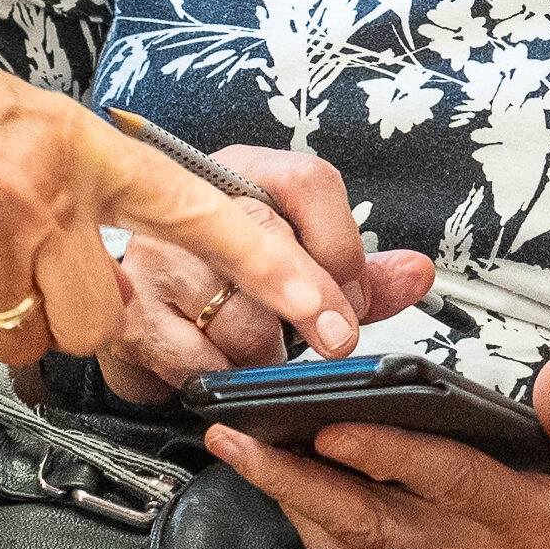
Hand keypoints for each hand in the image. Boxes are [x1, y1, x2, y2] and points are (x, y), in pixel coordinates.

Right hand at [0, 0, 357, 368]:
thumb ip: (85, 193)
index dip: (284, 275)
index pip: (211, 215)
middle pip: (109, 320)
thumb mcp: (25, 124)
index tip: (343, 323)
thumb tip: (128, 278)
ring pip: (36, 341)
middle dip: (73, 320)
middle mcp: (50, 188)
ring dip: (2, 321)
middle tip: (20, 274)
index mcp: (89, 144)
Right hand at [89, 145, 435, 401]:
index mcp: (244, 172)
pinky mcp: (132, 316)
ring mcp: (155, 259)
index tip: (355, 293)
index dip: (342, 244)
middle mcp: (193, 204)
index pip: (308, 182)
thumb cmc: (227, 277)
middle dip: (316, 302)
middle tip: (339, 340)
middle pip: (268, 240)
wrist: (139, 305)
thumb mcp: (299, 264)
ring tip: (266, 350)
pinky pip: (199, 361)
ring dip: (266, 351)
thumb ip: (361, 273)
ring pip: (237, 315)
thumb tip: (417, 274)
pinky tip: (228, 366)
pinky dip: (226, 376)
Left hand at [209, 357, 549, 548]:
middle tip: (234, 439)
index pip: (444, 481)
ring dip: (292, 505)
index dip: (383, 453)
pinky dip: (319, 525)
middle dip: (294, 483)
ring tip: (241, 453)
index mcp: (535, 520)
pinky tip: (289, 486)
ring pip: (357, 548)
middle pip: (371, 524)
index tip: (326, 424)